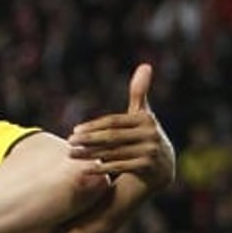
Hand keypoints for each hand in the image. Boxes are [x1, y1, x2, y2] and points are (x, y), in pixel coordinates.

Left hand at [68, 63, 175, 191]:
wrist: (163, 166)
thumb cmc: (144, 134)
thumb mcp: (142, 114)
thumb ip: (139, 92)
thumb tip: (145, 65)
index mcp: (146, 119)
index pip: (113, 122)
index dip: (93, 126)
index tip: (75, 130)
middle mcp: (151, 135)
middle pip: (112, 138)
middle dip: (88, 140)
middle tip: (68, 142)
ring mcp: (151, 152)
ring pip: (114, 153)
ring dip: (90, 154)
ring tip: (71, 154)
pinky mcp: (148, 167)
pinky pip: (120, 166)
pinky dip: (102, 167)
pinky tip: (85, 167)